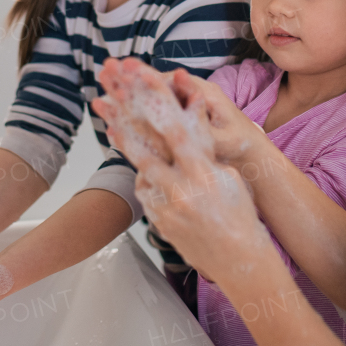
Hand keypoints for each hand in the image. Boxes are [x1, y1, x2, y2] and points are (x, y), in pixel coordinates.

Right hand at [95, 58, 272, 171]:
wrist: (249, 153)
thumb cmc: (239, 145)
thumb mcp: (222, 138)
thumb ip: (202, 123)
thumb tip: (186, 111)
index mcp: (203, 93)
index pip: (171, 81)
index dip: (148, 76)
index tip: (126, 69)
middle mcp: (192, 93)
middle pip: (157, 82)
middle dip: (131, 75)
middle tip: (107, 67)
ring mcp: (184, 104)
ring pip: (152, 94)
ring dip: (129, 87)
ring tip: (105, 78)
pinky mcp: (179, 116)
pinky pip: (155, 108)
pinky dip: (136, 105)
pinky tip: (115, 103)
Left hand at [97, 60, 271, 283]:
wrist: (239, 258)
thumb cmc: (240, 214)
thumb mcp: (230, 176)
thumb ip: (206, 151)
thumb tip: (192, 120)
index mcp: (203, 173)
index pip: (177, 132)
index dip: (158, 107)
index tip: (141, 87)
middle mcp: (181, 191)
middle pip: (145, 152)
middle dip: (125, 126)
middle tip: (105, 105)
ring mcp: (167, 210)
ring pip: (141, 173)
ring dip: (130, 150)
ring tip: (115, 127)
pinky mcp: (159, 224)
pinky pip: (145, 195)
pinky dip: (145, 180)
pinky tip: (146, 170)